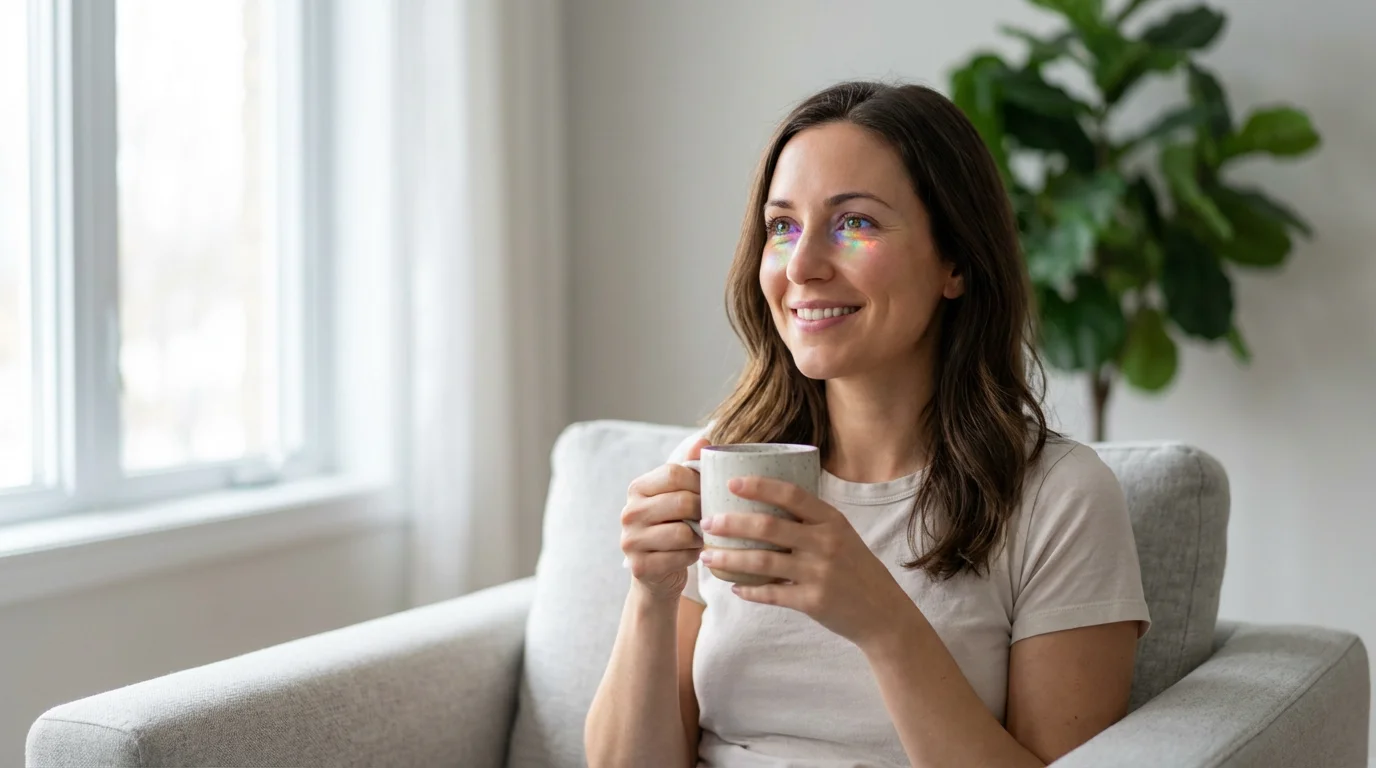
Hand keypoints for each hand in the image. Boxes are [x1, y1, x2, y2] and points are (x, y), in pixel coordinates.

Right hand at [620, 437, 710, 601]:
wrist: (658, 573)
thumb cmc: (673, 527)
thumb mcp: (679, 496)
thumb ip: (690, 468)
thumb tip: (704, 440)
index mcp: (637, 488)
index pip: (673, 473)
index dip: (698, 482)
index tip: (708, 492)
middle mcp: (629, 512)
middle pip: (681, 502)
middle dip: (702, 511)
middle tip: (709, 518)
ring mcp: (631, 541)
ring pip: (682, 532)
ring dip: (699, 537)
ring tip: (699, 537)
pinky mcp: (640, 567)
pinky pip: (680, 557)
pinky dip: (692, 556)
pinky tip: (690, 554)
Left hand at [698, 476, 916, 648]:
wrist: (883, 613)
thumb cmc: (856, 569)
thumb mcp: (842, 536)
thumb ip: (811, 521)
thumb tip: (765, 503)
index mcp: (832, 521)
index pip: (792, 494)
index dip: (759, 486)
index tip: (732, 482)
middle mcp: (826, 543)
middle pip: (768, 526)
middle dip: (732, 523)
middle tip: (707, 522)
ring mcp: (819, 573)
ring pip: (762, 561)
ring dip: (729, 558)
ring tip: (707, 556)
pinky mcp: (813, 601)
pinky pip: (771, 593)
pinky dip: (748, 590)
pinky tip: (733, 586)